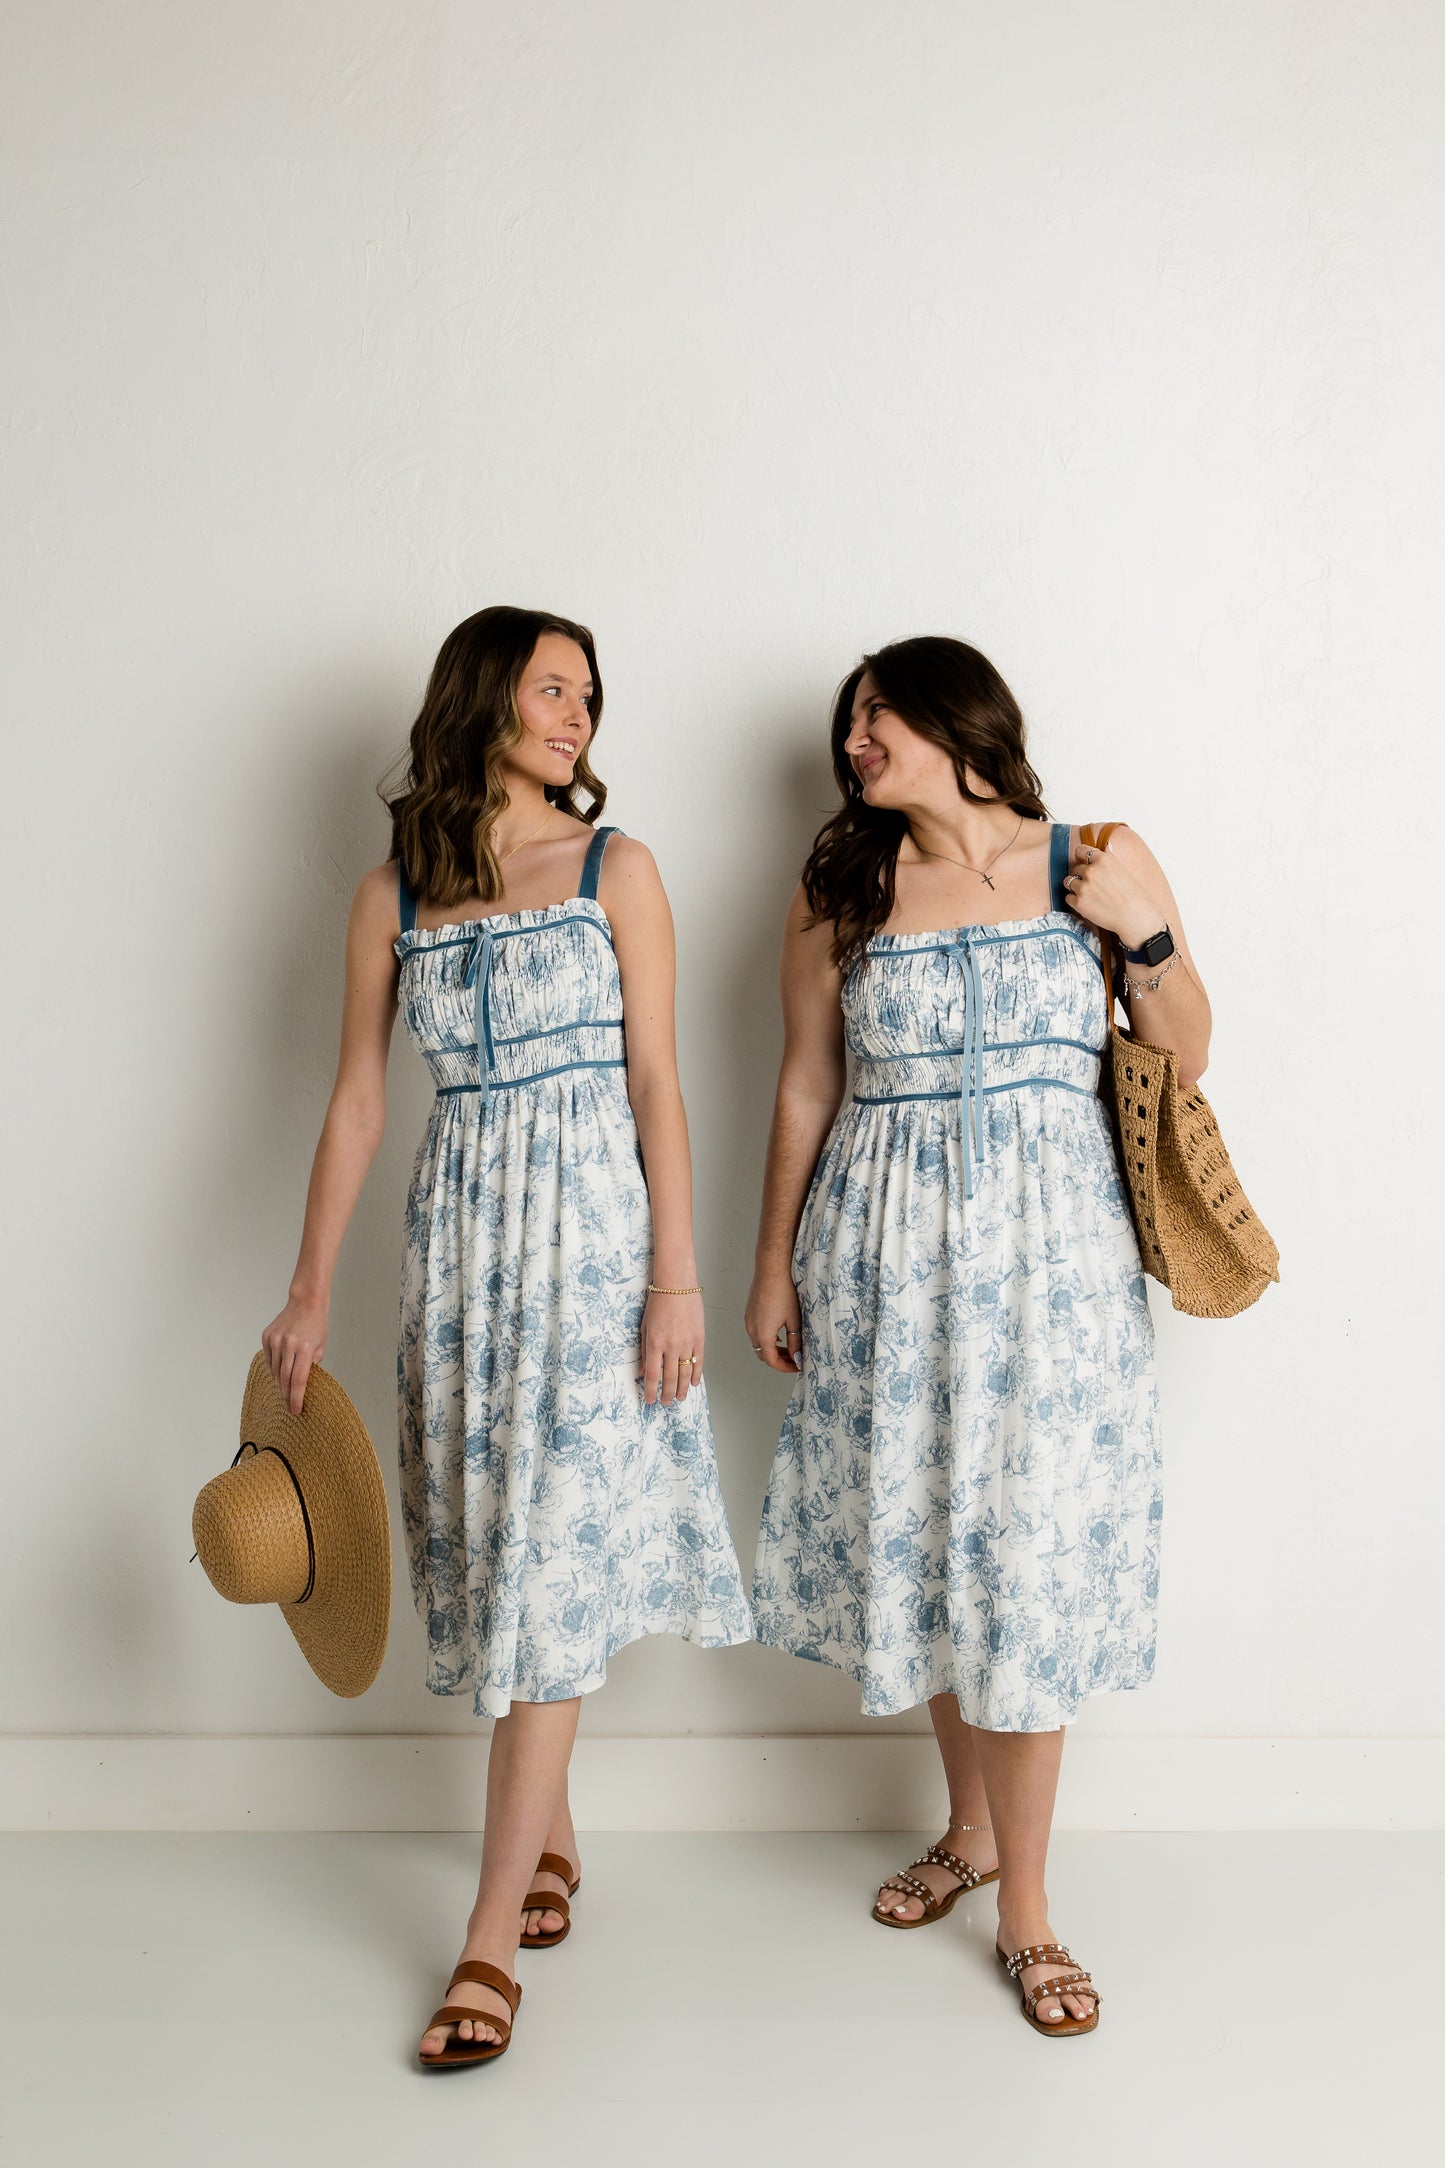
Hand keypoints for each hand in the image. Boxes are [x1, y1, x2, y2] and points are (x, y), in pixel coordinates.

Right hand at [261, 1295, 328, 1415]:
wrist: (305, 1302)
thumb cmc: (317, 1325)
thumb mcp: (321, 1347)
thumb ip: (312, 1366)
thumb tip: (303, 1386)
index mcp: (305, 1348)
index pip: (298, 1380)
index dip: (297, 1398)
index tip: (296, 1410)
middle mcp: (288, 1344)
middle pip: (285, 1379)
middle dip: (287, 1396)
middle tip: (290, 1408)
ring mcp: (275, 1340)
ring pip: (275, 1371)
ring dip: (280, 1385)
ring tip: (285, 1395)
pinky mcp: (267, 1337)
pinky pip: (269, 1360)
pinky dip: (274, 1370)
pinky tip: (279, 1378)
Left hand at [638, 1289, 703, 1406]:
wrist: (677, 1286)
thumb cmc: (658, 1303)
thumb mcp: (645, 1327)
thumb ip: (644, 1350)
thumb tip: (644, 1371)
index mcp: (655, 1343)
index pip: (653, 1375)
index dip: (651, 1390)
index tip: (650, 1400)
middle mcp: (671, 1346)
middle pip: (670, 1378)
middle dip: (667, 1393)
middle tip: (666, 1403)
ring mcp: (687, 1343)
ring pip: (685, 1373)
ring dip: (682, 1388)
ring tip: (680, 1398)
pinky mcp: (699, 1338)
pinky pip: (699, 1361)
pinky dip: (696, 1374)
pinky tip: (694, 1383)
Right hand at [743, 1267, 802, 1374]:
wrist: (771, 1269)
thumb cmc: (783, 1291)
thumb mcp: (794, 1320)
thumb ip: (795, 1342)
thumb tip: (796, 1356)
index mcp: (763, 1334)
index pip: (771, 1361)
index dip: (785, 1367)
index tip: (796, 1367)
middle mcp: (752, 1329)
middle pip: (762, 1354)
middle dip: (778, 1360)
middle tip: (793, 1360)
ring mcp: (748, 1320)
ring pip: (758, 1344)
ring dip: (772, 1349)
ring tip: (788, 1348)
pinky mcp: (749, 1312)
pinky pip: (755, 1332)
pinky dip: (766, 1338)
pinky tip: (779, 1334)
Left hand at [1061, 828, 1164, 949]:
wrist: (1136, 916)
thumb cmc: (1134, 896)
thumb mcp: (1123, 870)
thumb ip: (1107, 862)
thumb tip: (1103, 852)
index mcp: (1103, 860)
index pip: (1081, 850)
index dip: (1081, 857)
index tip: (1082, 862)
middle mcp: (1091, 871)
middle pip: (1075, 868)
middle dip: (1080, 875)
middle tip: (1092, 885)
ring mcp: (1083, 887)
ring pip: (1068, 882)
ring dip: (1075, 887)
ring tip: (1089, 894)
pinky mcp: (1079, 902)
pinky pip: (1068, 898)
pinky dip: (1075, 901)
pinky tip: (1088, 904)